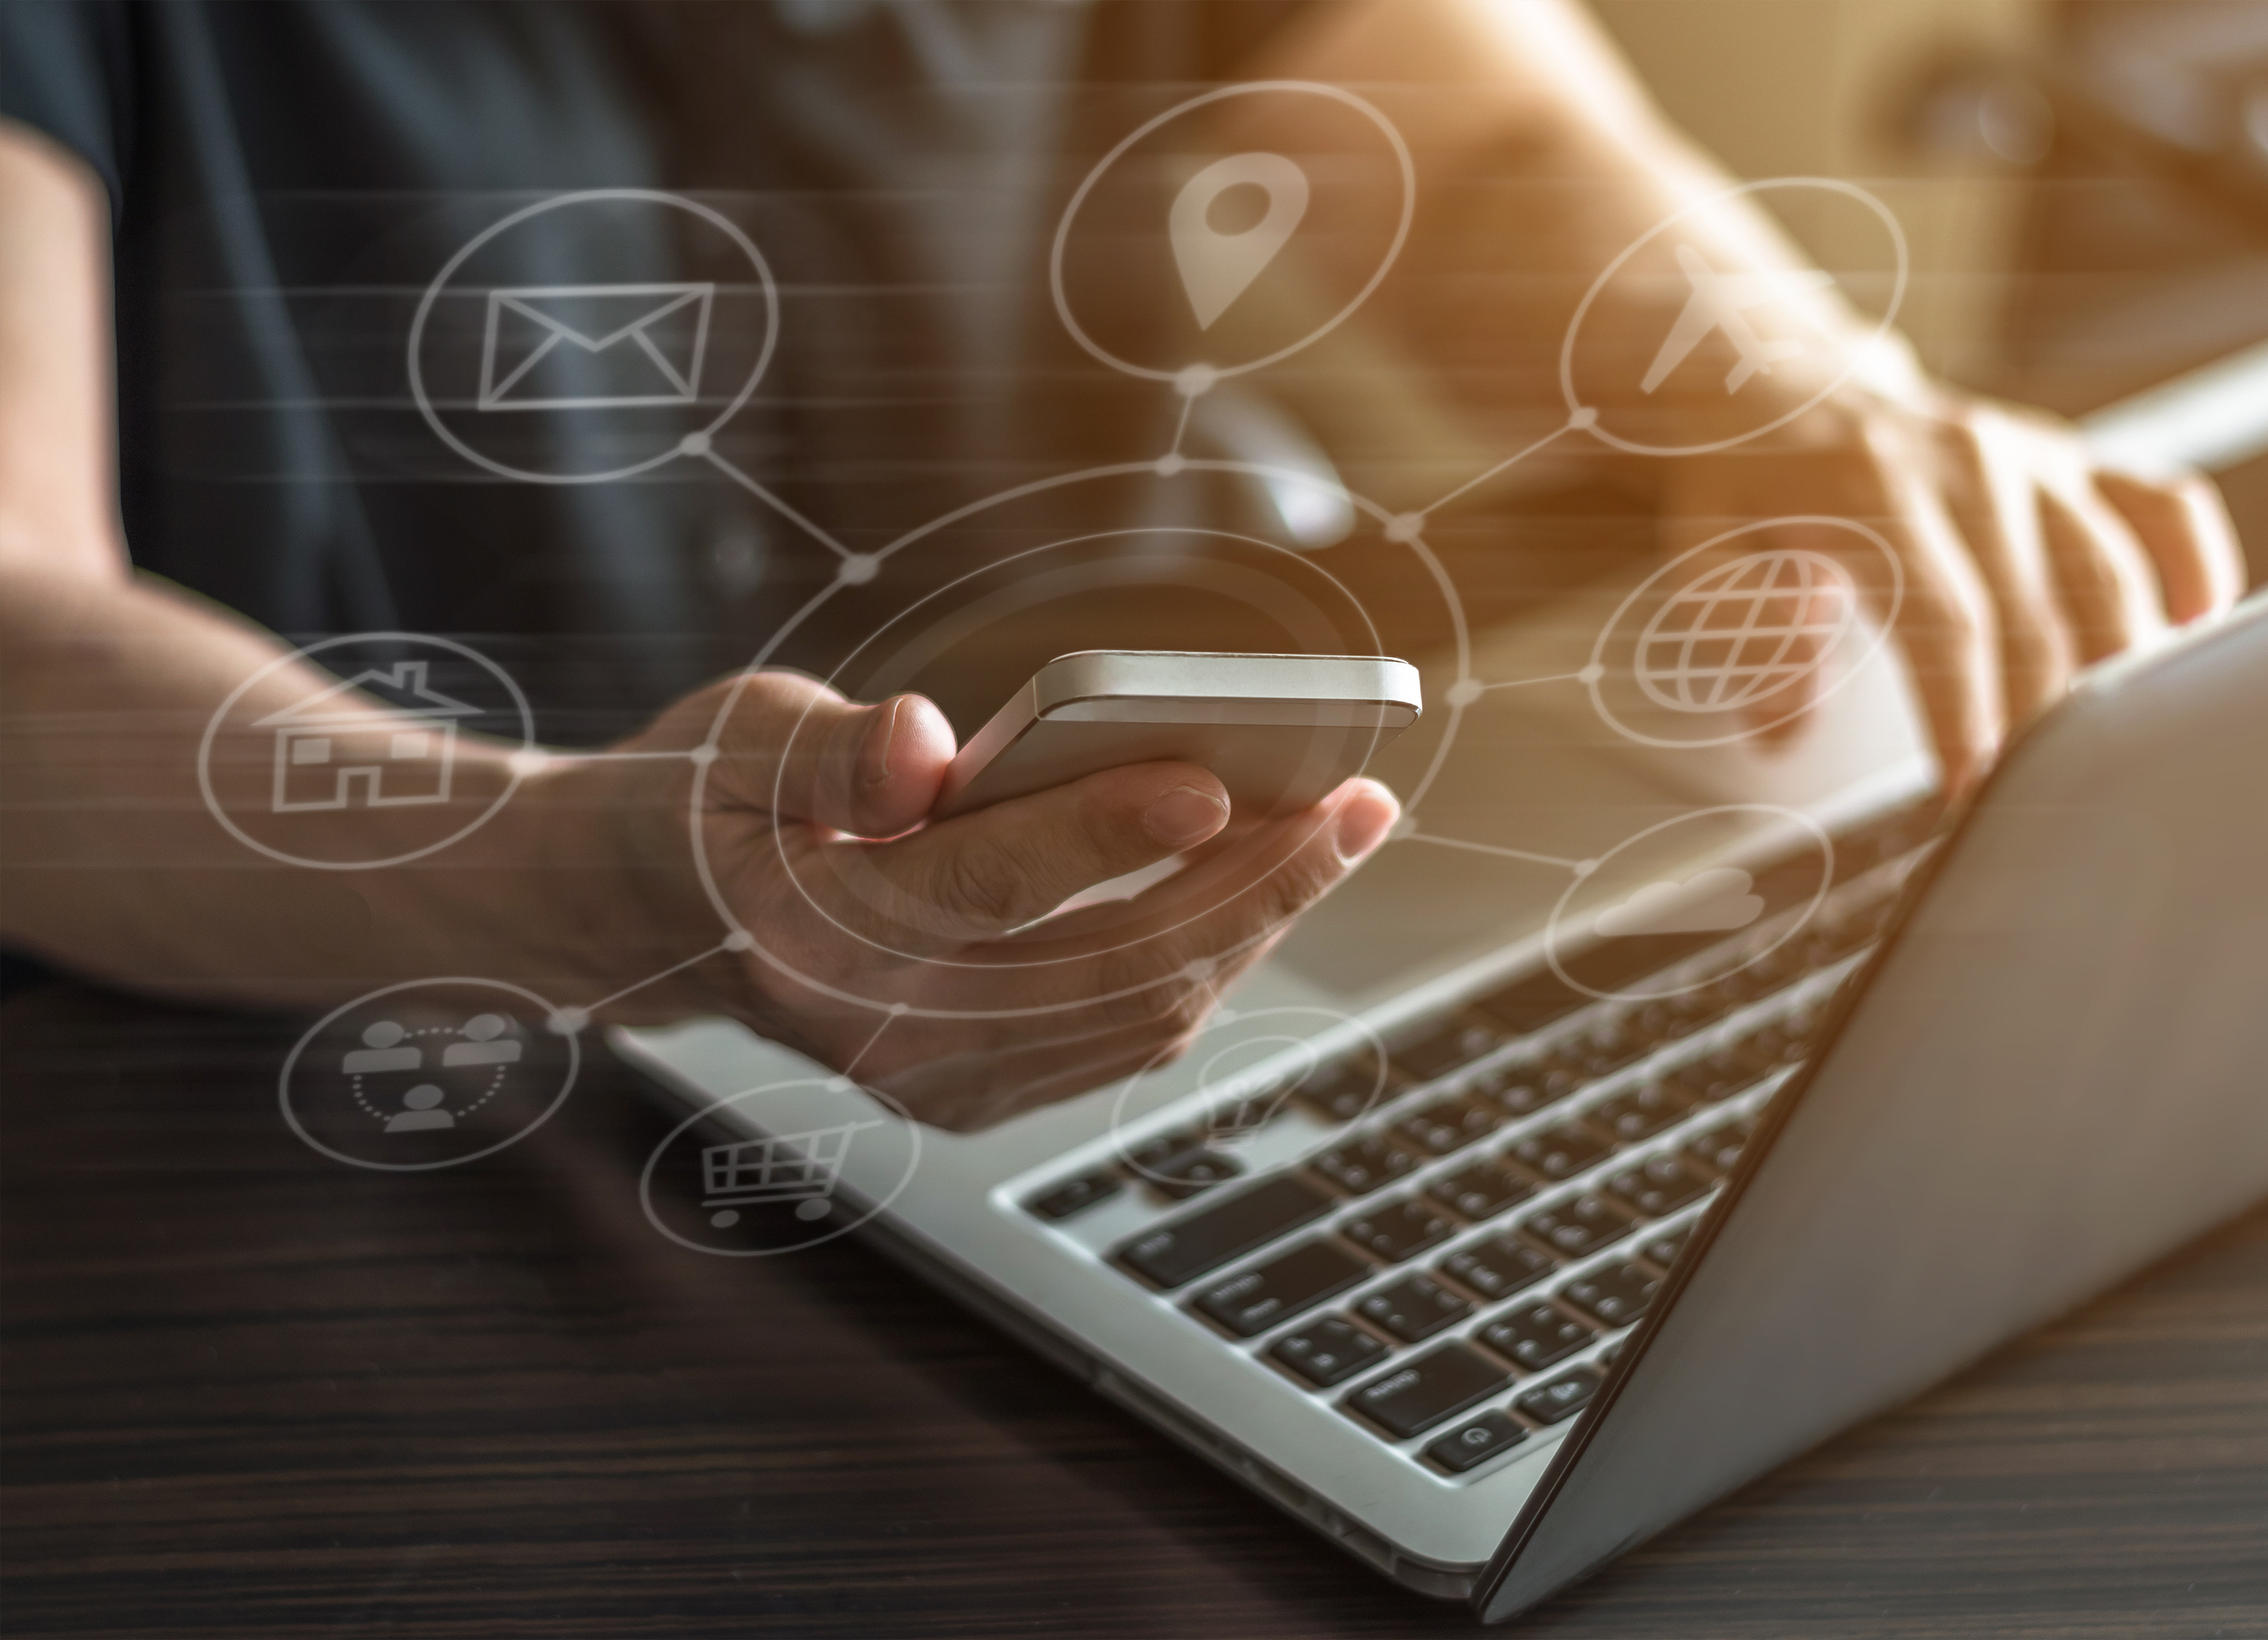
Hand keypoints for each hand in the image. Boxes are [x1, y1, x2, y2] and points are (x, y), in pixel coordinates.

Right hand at [531, 672, 1398, 1129]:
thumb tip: (924, 745)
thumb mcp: (736, 737)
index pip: (983, 883)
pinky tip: (1263, 888)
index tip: (1222, 780)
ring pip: (1140, 1016)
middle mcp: (878, 1035)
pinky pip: (1126, 1040)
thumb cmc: (707, 802)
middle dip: (1250, 886)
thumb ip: (829, 747)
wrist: (651, 922)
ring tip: (1341, 833)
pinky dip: (1211, 963)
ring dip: (1255, 925)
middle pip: (1105, 967)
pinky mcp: (975, 1096)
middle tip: (1357, 803)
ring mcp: (933, 1083)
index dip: (1105, 833)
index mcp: (812, 933)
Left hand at [1653, 380, 2244, 787]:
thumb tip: (1783, 724)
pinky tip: (2188, 626)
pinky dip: (2189, 562)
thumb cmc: (1743, 479)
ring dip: (2114, 666)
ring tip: (2101, 750)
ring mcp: (2028, 458)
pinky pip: (2157, 503)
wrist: (1781, 380)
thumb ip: (1745, 636)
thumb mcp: (1702, 550)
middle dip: (2035, 718)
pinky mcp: (2068, 456)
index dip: (1965, 714)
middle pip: (2033, 611)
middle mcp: (1966, 463)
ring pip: (2107, 568)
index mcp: (1872, 488)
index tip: (1968, 789)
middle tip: (2028, 798)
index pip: (1944, 621)